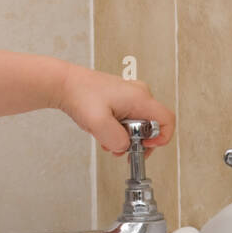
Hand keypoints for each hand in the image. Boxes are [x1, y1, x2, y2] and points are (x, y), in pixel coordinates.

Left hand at [57, 64, 174, 156]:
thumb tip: (124, 147)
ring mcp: (130, 96)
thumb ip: (116, 140)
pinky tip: (103, 132)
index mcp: (140, 98)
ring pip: (138, 125)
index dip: (161, 139)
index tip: (144, 147)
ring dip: (124, 137)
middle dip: (137, 142)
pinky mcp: (120, 99)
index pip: (167, 121)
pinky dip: (117, 130)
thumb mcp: (98, 124)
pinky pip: (127, 120)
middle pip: (152, 125)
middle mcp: (139, 95)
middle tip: (120, 148)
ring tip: (107, 139)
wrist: (64, 84)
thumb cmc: (79, 95)